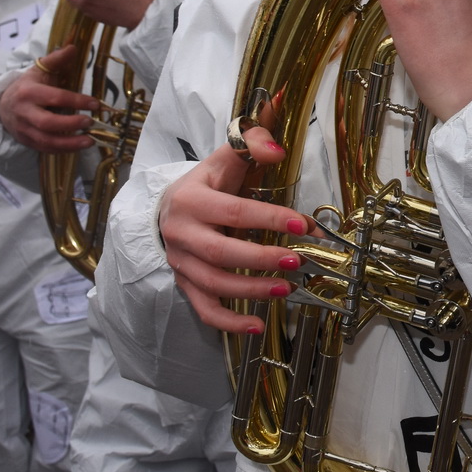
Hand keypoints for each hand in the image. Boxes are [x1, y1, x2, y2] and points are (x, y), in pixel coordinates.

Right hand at [0, 46, 98, 151]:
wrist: (1, 104)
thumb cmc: (28, 86)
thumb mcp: (39, 69)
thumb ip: (56, 59)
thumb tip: (73, 47)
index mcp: (29, 92)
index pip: (55, 97)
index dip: (76, 101)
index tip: (95, 104)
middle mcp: (24, 112)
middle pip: (48, 122)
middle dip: (71, 124)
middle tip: (90, 122)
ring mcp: (23, 129)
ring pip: (46, 140)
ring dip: (69, 143)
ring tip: (89, 141)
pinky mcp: (26, 141)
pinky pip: (44, 149)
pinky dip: (62, 150)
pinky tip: (78, 146)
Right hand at [157, 131, 315, 334]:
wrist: (170, 204)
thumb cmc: (209, 181)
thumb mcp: (226, 157)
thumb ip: (251, 144)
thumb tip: (276, 150)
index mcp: (190, 199)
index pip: (232, 211)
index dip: (268, 218)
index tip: (302, 224)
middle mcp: (180, 233)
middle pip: (220, 253)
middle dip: (260, 260)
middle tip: (297, 261)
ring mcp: (180, 262)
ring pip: (213, 284)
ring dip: (251, 291)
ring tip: (286, 289)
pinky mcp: (185, 282)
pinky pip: (203, 308)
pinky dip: (228, 322)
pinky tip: (256, 326)